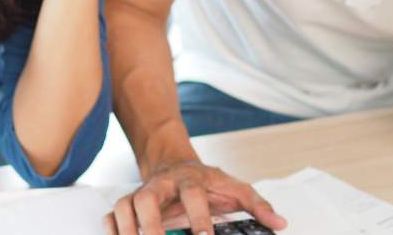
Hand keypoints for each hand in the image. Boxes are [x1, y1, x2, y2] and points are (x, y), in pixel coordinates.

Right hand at [104, 160, 286, 234]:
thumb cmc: (207, 182)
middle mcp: (162, 185)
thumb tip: (280, 223)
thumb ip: (258, 205)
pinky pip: (112, 216)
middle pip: (147, 199)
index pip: (194, 196)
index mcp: (191, 180)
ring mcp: (142, 194)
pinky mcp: (128, 204)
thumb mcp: (235, 188)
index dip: (199, 218)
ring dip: (128, 230)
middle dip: (151, 225)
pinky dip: (112, 231)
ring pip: (125, 207)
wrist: (175, 164)